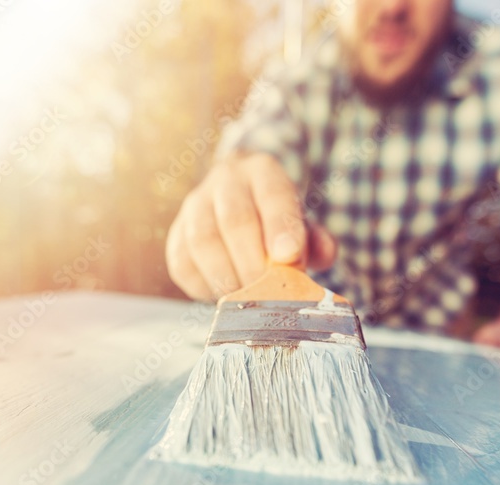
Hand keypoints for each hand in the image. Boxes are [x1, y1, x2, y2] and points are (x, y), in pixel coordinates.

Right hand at [166, 153, 336, 300]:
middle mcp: (225, 180)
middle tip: (268, 291)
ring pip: (202, 240)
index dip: (280, 227)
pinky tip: (222, 294)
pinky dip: (202, 285)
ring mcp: (194, 205)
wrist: (241, 205)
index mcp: (262, 171)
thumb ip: (315, 239)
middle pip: (234, 219)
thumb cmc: (277, 222)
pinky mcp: (175, 235)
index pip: (272, 195)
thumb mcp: (302, 223)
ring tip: (245, 298)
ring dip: (226, 276)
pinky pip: (181, 262)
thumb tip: (324, 254)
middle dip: (253, 261)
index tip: (288, 258)